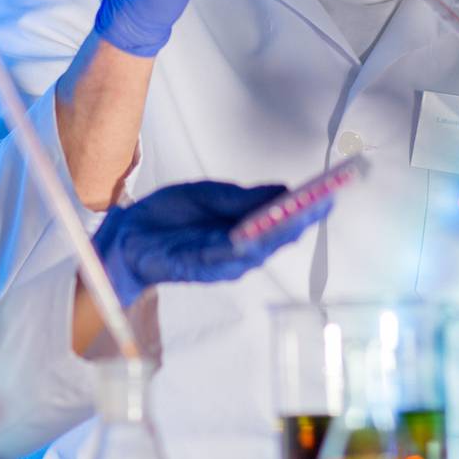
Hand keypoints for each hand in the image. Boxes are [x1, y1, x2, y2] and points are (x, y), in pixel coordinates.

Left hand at [92, 180, 325, 306]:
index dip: (306, 210)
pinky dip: (239, 249)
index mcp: (243, 230)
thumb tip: (283, 190)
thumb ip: (241, 197)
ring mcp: (218, 263)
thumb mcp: (209, 195)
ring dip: (276, 235)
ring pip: (255, 251)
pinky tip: (254, 235)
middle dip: (300, 221)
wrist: (128, 232)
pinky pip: (222, 259)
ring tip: (298, 215)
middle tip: (322, 202)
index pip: (282, 222)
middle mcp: (237, 252)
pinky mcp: (195, 269)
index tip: (329, 193)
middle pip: (276, 238)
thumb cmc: (170, 216)